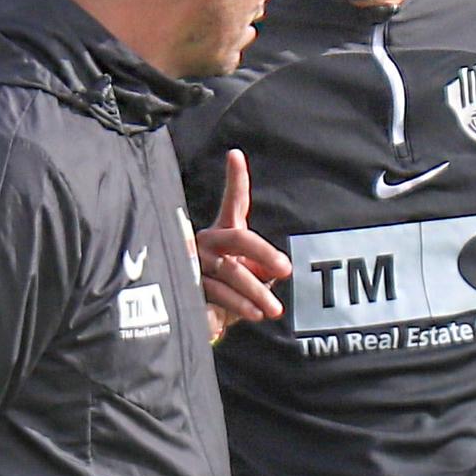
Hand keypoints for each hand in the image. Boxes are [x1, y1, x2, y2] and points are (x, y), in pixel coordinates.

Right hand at [198, 149, 290, 343]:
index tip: (234, 154)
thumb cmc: (233, 293)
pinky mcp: (190, 287)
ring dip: (255, 293)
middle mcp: (208, 242)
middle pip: (239, 238)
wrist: (203, 321)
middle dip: (265, 254)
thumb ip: (265, 271)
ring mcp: (196, 263)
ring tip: (272, 311)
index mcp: (225, 233)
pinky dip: (233, 309)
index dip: (235, 179)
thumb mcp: (254, 279)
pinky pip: (217, 297)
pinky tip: (242, 318)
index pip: (233, 202)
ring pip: (231, 272)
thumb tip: (273, 274)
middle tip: (285, 270)